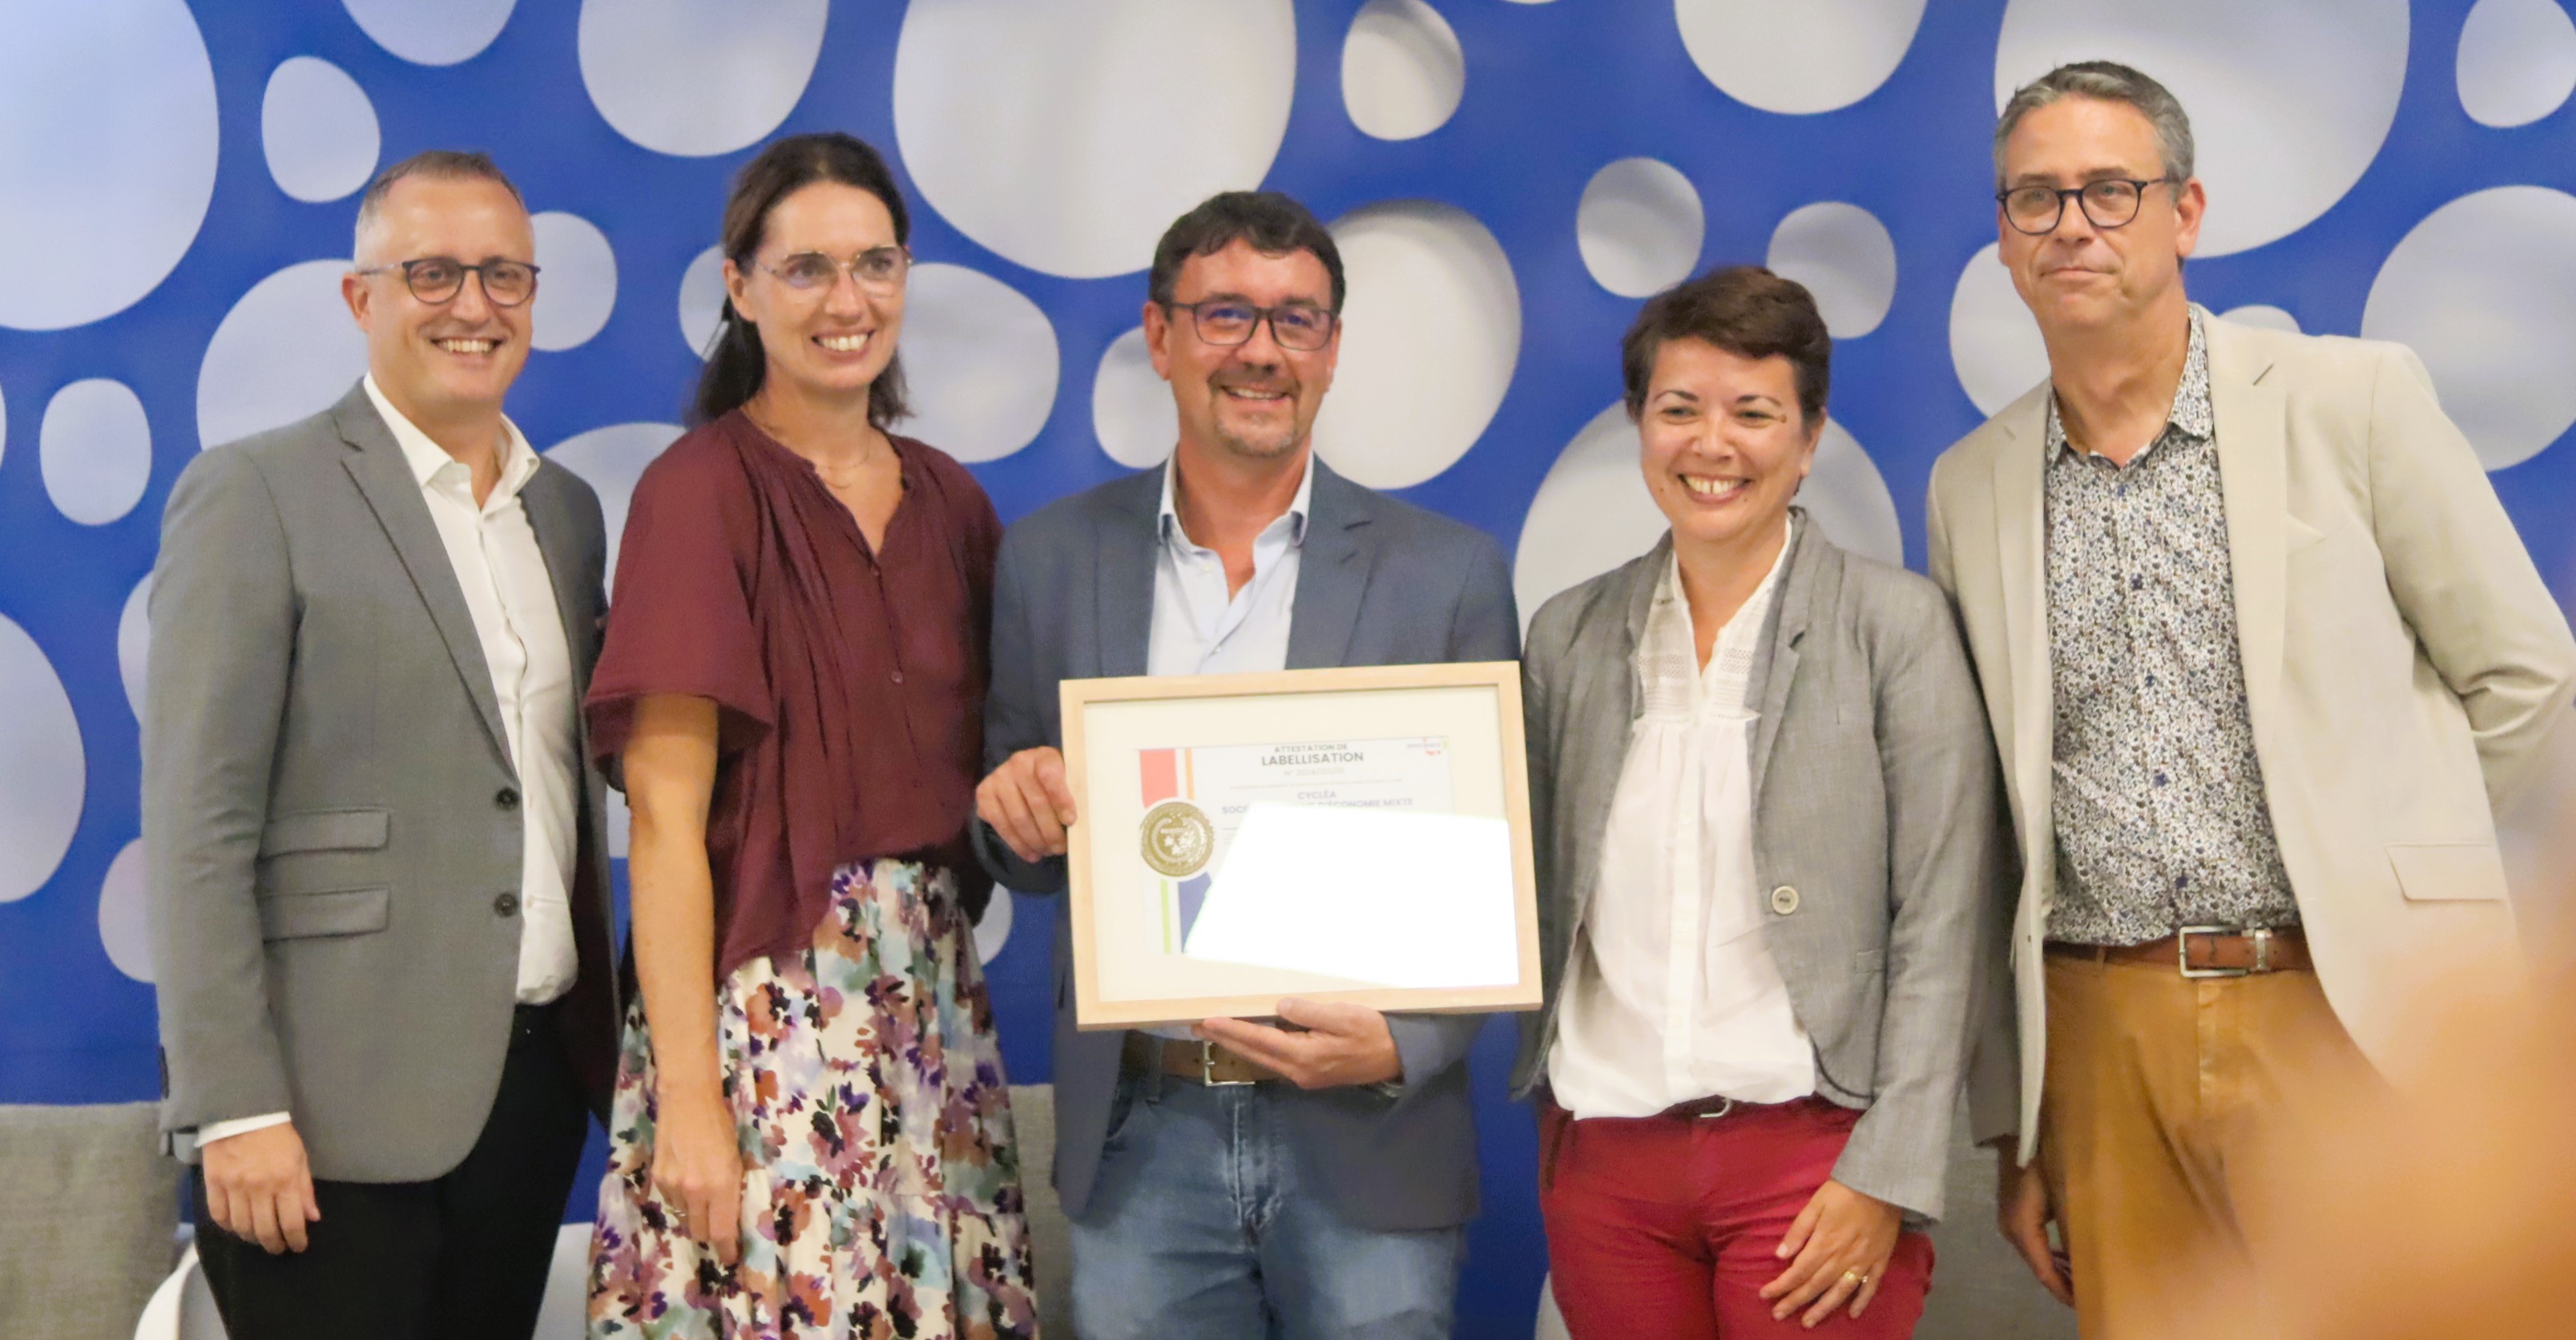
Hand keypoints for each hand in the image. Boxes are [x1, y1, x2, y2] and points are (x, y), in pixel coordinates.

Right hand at [200, 1122, 319, 1254]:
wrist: (243, 1113)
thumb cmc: (277, 1135)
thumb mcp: (299, 1158)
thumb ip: (305, 1189)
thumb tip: (311, 1218)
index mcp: (284, 1180)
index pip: (291, 1222)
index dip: (295, 1240)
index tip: (297, 1247)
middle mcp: (259, 1188)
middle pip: (265, 1230)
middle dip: (274, 1244)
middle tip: (278, 1248)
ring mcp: (234, 1187)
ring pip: (241, 1227)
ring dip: (252, 1239)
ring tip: (259, 1240)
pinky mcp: (213, 1184)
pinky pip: (219, 1215)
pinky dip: (228, 1227)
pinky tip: (237, 1228)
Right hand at [651, 1088, 743, 1267]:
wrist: (688, 1100)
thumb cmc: (721, 1126)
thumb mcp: (737, 1160)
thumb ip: (732, 1191)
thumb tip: (731, 1218)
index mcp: (721, 1187)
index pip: (722, 1232)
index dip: (726, 1250)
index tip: (730, 1258)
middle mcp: (695, 1192)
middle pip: (700, 1232)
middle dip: (710, 1233)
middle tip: (717, 1226)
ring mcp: (673, 1186)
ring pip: (683, 1217)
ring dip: (693, 1214)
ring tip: (700, 1195)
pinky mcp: (657, 1178)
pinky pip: (670, 1201)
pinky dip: (679, 1198)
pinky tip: (685, 1180)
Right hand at [975, 747, 1076, 862]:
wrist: (1024, 775)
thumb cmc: (1054, 782)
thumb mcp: (1068, 779)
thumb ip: (1074, 793)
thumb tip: (1073, 823)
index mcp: (1043, 755)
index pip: (1050, 775)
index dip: (1061, 799)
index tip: (1071, 821)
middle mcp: (1018, 762)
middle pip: (1036, 802)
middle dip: (1051, 831)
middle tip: (1060, 847)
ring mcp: (998, 777)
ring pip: (1018, 817)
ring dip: (1035, 841)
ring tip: (1047, 851)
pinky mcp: (983, 794)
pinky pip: (1001, 824)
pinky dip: (1017, 844)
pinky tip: (1031, 853)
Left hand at [1193, 998, 1401, 1088]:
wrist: (1397, 1057)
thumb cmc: (1373, 1032)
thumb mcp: (1342, 1015)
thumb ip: (1308, 1013)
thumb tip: (1280, 1008)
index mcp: (1305, 1056)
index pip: (1260, 1040)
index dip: (1233, 1029)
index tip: (1209, 1020)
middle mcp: (1299, 1071)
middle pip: (1255, 1053)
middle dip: (1227, 1039)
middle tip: (1200, 1025)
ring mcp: (1305, 1076)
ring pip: (1264, 1058)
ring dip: (1240, 1044)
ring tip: (1218, 1030)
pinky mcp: (1311, 1075)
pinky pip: (1276, 1060)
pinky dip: (1258, 1048)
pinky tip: (1251, 1039)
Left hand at [1760, 1179, 1901, 1326]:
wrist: (1882, 1184)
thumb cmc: (1844, 1191)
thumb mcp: (1815, 1204)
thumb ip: (1798, 1231)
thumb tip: (1780, 1256)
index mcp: (1824, 1244)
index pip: (1798, 1271)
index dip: (1781, 1286)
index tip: (1765, 1296)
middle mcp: (1842, 1258)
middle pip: (1815, 1285)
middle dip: (1795, 1301)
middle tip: (1779, 1315)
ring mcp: (1863, 1262)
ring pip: (1840, 1292)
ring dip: (1823, 1309)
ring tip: (1808, 1322)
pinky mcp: (1880, 1261)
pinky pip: (1870, 1287)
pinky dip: (1862, 1302)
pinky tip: (1853, 1314)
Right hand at [1996, 1144, 2073, 1305]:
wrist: (2019, 1132)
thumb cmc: (2044, 1160)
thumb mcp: (2063, 1194)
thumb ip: (2071, 1228)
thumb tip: (2085, 1258)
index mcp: (2023, 1229)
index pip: (2044, 1271)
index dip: (2062, 1291)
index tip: (2083, 1303)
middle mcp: (2011, 1231)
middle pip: (2038, 1266)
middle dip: (2062, 1283)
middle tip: (2088, 1293)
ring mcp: (2009, 1222)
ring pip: (2035, 1256)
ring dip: (2056, 1269)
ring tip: (2081, 1278)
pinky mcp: (2012, 1213)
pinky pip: (2033, 1243)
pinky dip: (2049, 1254)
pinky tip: (2065, 1256)